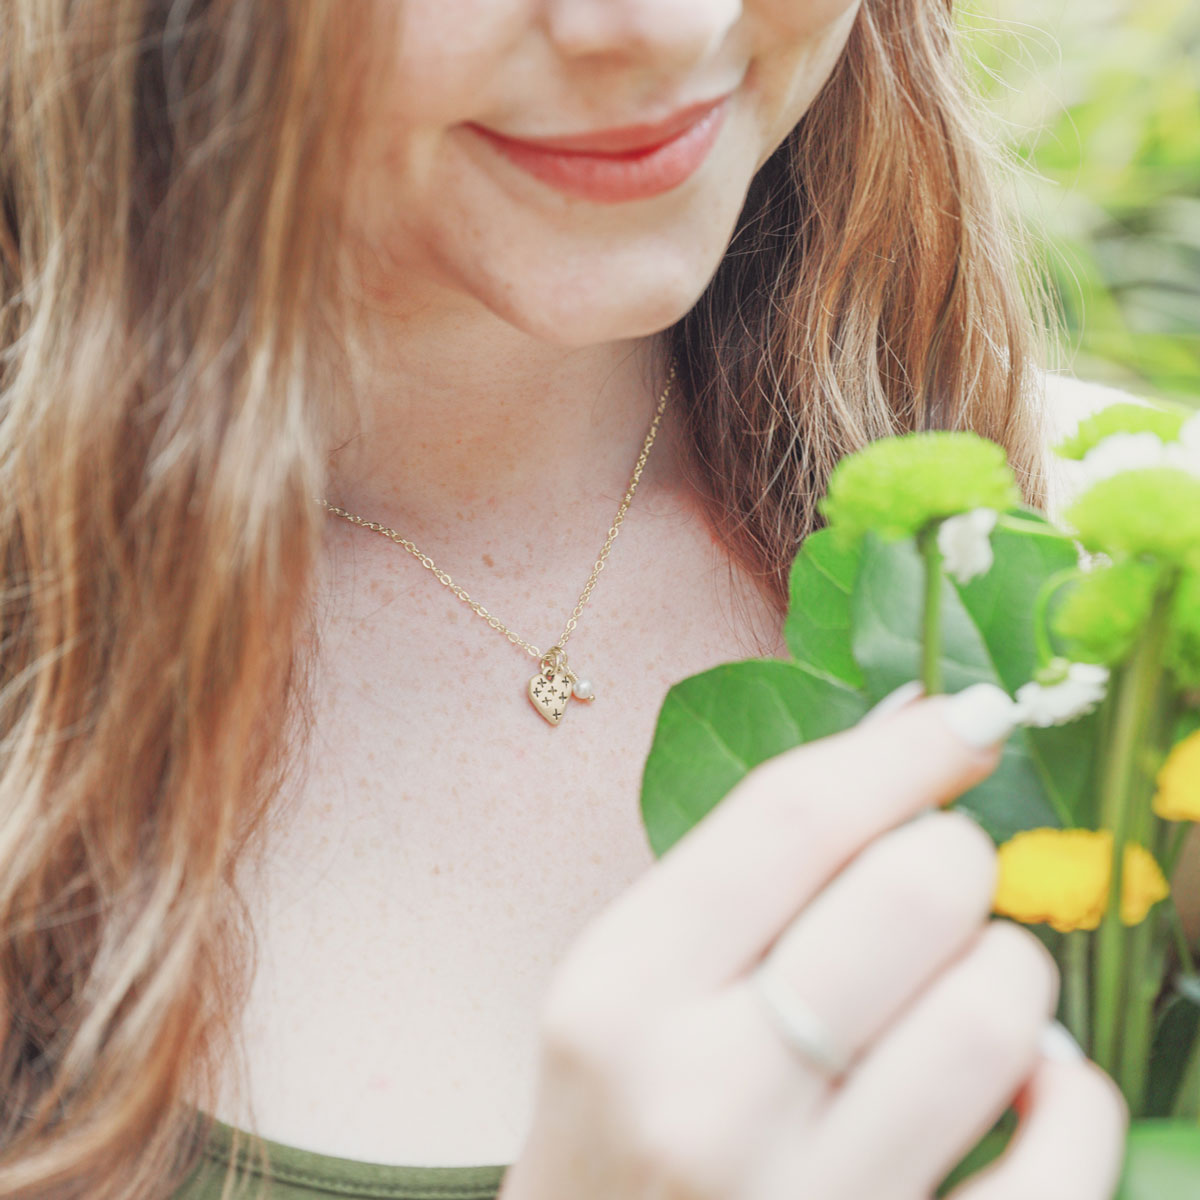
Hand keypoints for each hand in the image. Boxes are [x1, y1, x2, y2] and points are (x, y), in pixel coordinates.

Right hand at [499, 686, 1127, 1199]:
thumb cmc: (622, 1113)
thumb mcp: (635, 976)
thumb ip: (756, 858)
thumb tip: (914, 724)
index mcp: (622, 992)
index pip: (792, 818)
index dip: (904, 749)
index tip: (971, 717)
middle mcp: (703, 1098)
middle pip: (913, 893)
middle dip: (954, 856)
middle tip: (939, 877)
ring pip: (994, 1014)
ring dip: (1010, 968)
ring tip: (969, 981)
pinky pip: (1062, 1162)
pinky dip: (1070, 1096)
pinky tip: (1025, 1082)